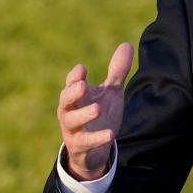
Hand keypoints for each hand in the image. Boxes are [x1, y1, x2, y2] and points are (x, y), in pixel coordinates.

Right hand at [57, 43, 133, 180]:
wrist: (95, 148)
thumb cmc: (100, 114)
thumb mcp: (111, 92)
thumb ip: (117, 71)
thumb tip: (127, 44)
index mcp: (77, 95)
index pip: (71, 83)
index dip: (75, 76)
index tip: (82, 69)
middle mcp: (70, 110)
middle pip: (65, 99)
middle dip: (72, 92)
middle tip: (82, 85)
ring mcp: (72, 129)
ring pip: (71, 121)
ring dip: (83, 114)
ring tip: (97, 108)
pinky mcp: (79, 146)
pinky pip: (85, 142)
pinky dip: (96, 138)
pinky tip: (110, 134)